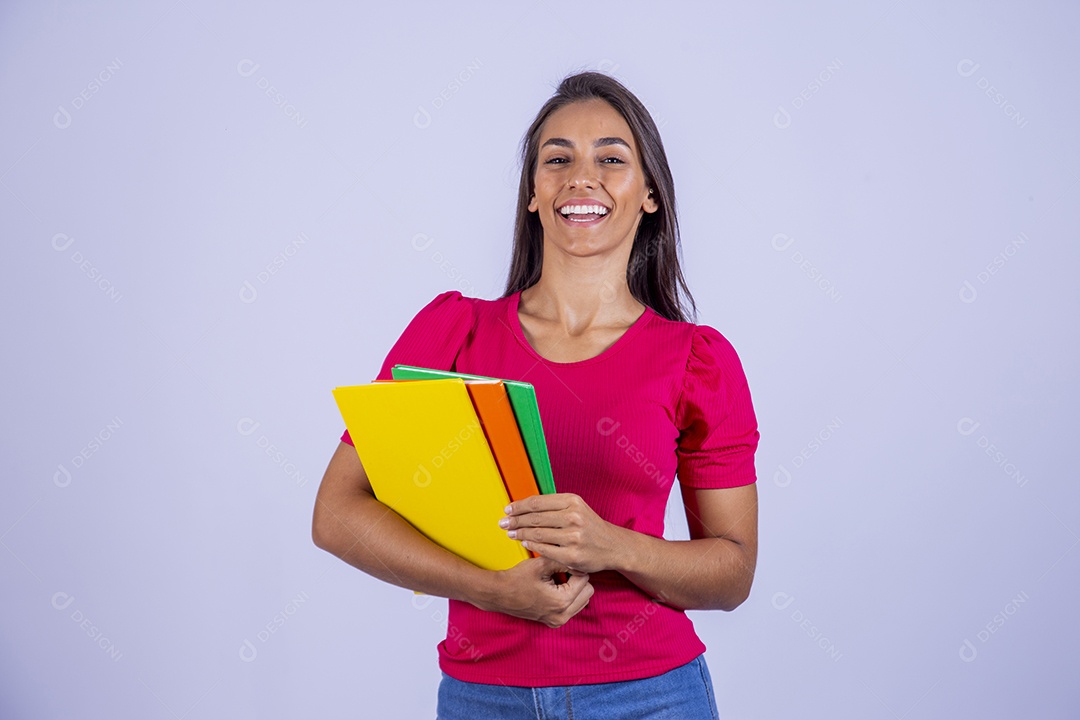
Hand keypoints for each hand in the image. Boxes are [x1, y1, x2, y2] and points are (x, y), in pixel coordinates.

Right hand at [478, 556, 592, 627]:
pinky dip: (568, 597)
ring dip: (574, 589)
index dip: (575, 568)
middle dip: (578, 580)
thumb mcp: (540, 565)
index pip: (585, 580)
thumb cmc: (517, 578)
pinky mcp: (554, 622)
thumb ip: (562, 560)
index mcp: (561, 602)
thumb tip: (578, 560)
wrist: (499, 594)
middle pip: (587, 592)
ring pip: (582, 600)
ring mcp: (558, 621)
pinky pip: (573, 607)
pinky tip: (554, 589)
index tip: (562, 564)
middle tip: (561, 572)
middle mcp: (562, 615)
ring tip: (556, 580)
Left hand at [500, 493, 623, 573]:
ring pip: (537, 534)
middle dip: (515, 520)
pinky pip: (544, 549)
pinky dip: (531, 546)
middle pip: (535, 518)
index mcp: (572, 501)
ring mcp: (574, 537)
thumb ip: (554, 506)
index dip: (519, 506)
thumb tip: (524, 506)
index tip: (508, 510)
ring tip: (510, 533)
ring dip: (520, 533)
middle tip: (503, 523)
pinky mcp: (572, 555)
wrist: (613, 546)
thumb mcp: (576, 508)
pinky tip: (524, 543)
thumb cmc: (590, 526)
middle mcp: (574, 517)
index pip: (537, 502)